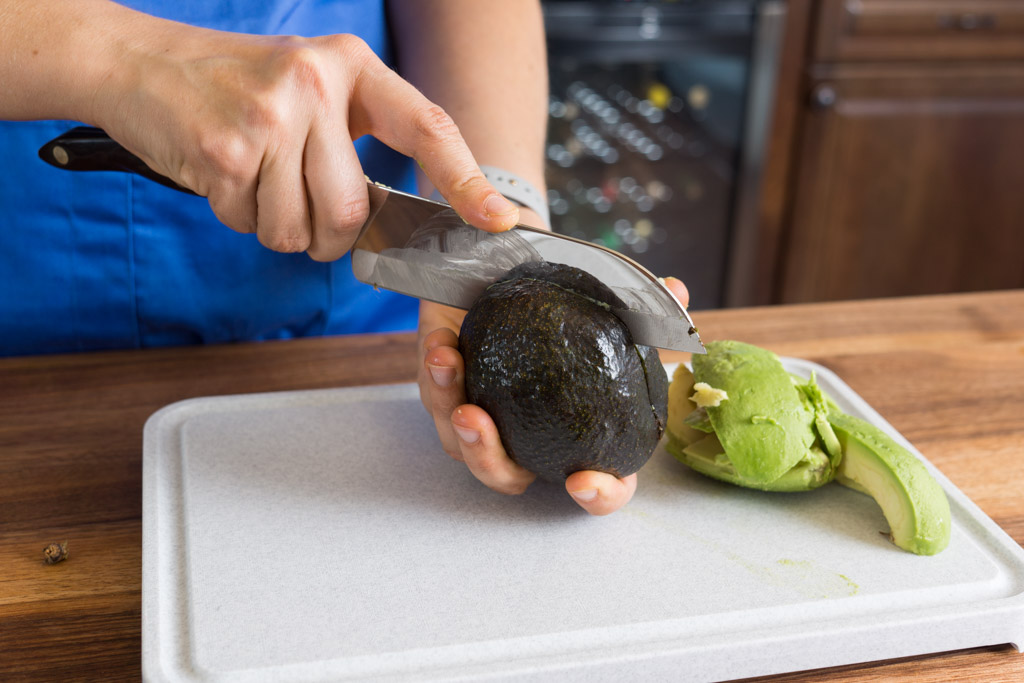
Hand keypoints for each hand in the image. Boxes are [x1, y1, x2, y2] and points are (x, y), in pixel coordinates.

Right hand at [88, 18, 520, 259]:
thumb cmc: (235, 85)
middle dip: (329, 235)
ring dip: (280, 228)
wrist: (141, 63)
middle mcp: (317, 84)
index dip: (467, 180)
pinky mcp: (227, 150)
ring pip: (302, 230)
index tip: (497, 220)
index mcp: (351, 66)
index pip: (427, 127)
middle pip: (354, 211)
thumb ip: (352, 140)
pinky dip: (238, 216)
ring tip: (255, 181)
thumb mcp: (309, 88)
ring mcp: (271, 115)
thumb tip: (393, 222)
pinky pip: (253, 225)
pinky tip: (223, 175)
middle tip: (301, 207)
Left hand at [417, 272, 690, 515]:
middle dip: (489, 461)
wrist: (517, 267)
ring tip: (449, 372)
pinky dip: (436, 375)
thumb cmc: (571, 300)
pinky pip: (436, 394)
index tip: (584, 482)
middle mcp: (527, 437)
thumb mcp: (606, 298)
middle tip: (477, 421)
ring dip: (451, 413)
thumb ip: (640, 303)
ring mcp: (484, 418)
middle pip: (506, 476)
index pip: (598, 484)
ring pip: (458, 443)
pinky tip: (442, 349)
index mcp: (577, 434)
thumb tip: (677, 292)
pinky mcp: (447, 391)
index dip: (598, 495)